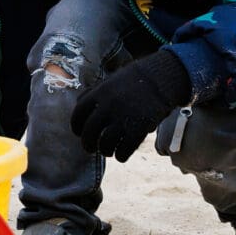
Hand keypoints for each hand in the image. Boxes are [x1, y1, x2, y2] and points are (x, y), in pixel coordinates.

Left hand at [70, 51, 191, 160]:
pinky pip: (124, 149)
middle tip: (90, 149)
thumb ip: (94, 93)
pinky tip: (121, 155)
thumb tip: (78, 104)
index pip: (78, 114)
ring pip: (105, 144)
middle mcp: (108, 106)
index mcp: (98, 93)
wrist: (159, 79)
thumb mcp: (109, 82)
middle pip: (89, 132)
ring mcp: (123, 118)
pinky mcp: (138, 128)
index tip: (79, 133)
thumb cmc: (132, 81)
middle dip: (87, 144)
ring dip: (105, 151)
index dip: (76, 127)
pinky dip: (121, 156)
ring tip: (107, 151)